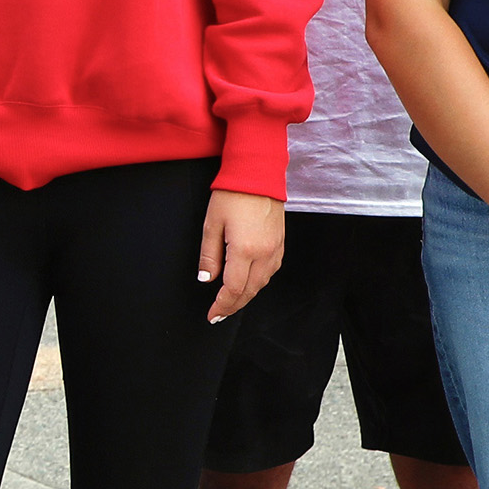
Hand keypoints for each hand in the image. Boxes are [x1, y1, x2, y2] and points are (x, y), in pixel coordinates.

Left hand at [198, 188, 285, 322]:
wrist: (258, 174)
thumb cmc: (232, 195)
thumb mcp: (211, 224)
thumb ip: (209, 255)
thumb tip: (207, 279)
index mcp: (244, 250)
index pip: (233, 289)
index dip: (222, 305)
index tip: (212, 314)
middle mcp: (264, 253)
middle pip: (249, 291)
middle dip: (233, 306)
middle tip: (219, 314)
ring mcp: (275, 249)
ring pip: (262, 284)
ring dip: (246, 296)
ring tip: (231, 302)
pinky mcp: (280, 243)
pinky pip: (270, 272)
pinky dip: (258, 282)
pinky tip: (248, 283)